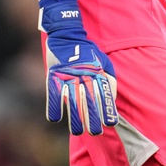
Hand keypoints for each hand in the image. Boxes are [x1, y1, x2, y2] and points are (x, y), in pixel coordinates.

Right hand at [39, 0, 117, 134]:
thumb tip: (112, 100)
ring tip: (78, 131)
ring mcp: (67, 75)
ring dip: (75, 118)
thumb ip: (110, 79)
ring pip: (71, 101)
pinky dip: (54, 107)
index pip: (103, 93)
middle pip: (88, 100)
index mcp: (96, 71)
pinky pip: (53, 94)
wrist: (66, 34)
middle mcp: (82, 74)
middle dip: (92, 118)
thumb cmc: (88, 51)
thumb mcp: (103, 61)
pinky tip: (56, 118)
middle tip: (96, 132)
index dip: (107, 109)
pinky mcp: (53, 76)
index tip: (110, 123)